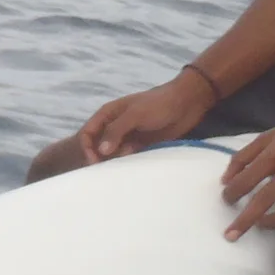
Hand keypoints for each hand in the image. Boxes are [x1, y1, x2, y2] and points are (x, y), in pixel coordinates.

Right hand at [79, 75, 218, 161]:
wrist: (188, 103)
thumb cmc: (159, 104)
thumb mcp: (135, 114)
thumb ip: (116, 131)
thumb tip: (101, 151)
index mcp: (107, 115)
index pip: (87, 134)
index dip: (87, 148)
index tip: (95, 162)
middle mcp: (114, 127)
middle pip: (96, 145)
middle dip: (98, 157)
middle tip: (106, 170)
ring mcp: (127, 136)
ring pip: (111, 153)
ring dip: (113, 162)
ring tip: (122, 168)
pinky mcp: (140, 145)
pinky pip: (127, 157)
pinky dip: (126, 163)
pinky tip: (132, 167)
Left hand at [221, 103, 274, 240]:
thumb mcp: (269, 136)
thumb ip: (244, 156)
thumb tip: (225, 179)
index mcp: (274, 155)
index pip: (246, 180)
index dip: (232, 193)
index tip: (226, 199)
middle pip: (264, 200)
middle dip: (245, 220)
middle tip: (230, 235)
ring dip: (271, 224)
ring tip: (258, 227)